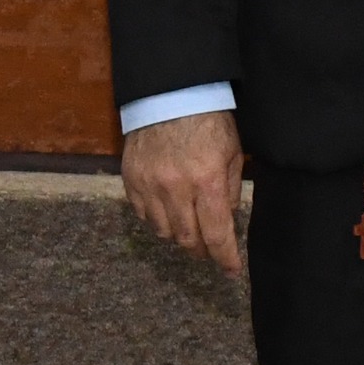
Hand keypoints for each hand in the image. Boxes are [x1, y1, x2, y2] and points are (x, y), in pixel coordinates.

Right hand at [121, 108, 247, 278]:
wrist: (169, 93)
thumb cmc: (208, 121)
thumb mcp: (232, 153)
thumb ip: (230, 190)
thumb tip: (226, 219)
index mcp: (207, 181)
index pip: (216, 234)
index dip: (225, 258)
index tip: (231, 271)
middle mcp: (176, 188)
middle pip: (187, 239)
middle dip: (202, 250)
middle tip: (210, 250)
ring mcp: (149, 185)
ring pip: (163, 231)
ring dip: (178, 235)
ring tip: (188, 227)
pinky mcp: (131, 179)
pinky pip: (143, 214)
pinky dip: (156, 219)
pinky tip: (167, 210)